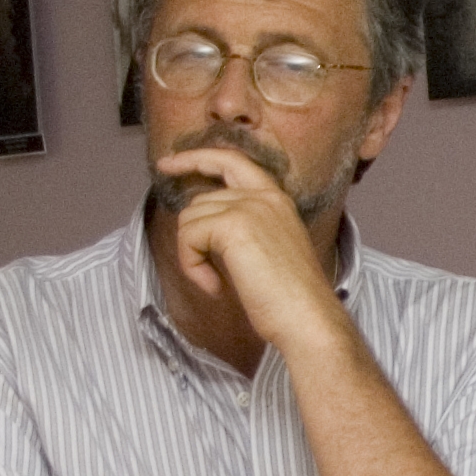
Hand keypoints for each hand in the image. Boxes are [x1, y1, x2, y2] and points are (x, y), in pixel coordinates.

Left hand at [153, 142, 346, 353]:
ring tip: (217, 281)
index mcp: (277, 200)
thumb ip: (245, 227)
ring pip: (190, 218)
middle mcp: (265, 197)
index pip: (232, 161)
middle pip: (201, 198)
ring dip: (193, 255)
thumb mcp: (270, 249)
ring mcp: (250, 207)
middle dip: (189, 231)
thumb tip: (202, 224)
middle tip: (190, 256)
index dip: (196, 158)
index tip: (168, 164)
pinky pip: (188, 237)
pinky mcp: (233, 225)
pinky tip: (214, 286)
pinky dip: (192, 265)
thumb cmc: (291, 298)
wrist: (307, 318)